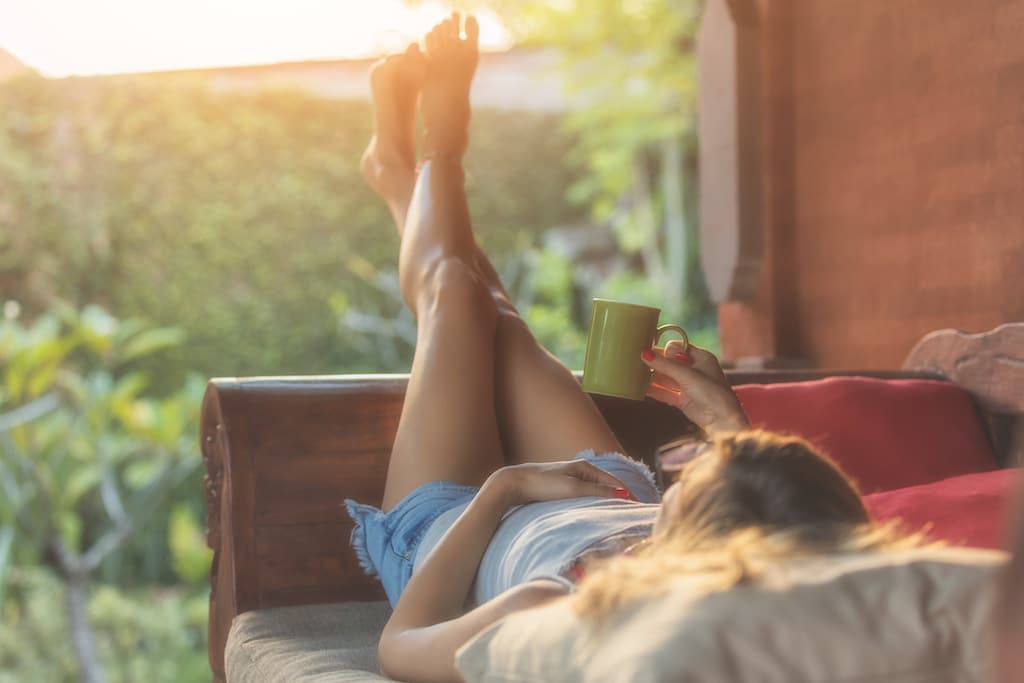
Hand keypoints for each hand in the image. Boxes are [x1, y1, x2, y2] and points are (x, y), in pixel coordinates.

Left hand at [491, 460, 630, 506]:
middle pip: (606, 485)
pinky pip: (585, 495)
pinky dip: (595, 502)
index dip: (627, 494)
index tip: (639, 508)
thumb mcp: (572, 488)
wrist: (514, 484)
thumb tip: (623, 493)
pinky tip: (596, 512)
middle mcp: (579, 470)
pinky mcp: (561, 488)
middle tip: (632, 513)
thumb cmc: (542, 485)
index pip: (614, 481)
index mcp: (584, 467)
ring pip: (595, 491)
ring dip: (607, 501)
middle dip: (620, 497)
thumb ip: (597, 491)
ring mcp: (570, 479)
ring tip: (618, 515)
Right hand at [641, 341, 748, 433]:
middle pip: (670, 362)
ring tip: (634, 373)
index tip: (646, 347)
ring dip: (652, 376)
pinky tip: (640, 388)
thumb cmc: (712, 393)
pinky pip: (665, 392)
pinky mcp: (683, 400)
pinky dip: (654, 391)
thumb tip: (645, 353)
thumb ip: (665, 365)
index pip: (678, 347)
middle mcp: (695, 370)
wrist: (722, 421)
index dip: (663, 347)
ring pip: (666, 378)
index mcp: (701, 357)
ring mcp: (688, 385)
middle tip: (636, 359)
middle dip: (655, 362)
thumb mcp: (687, 375)